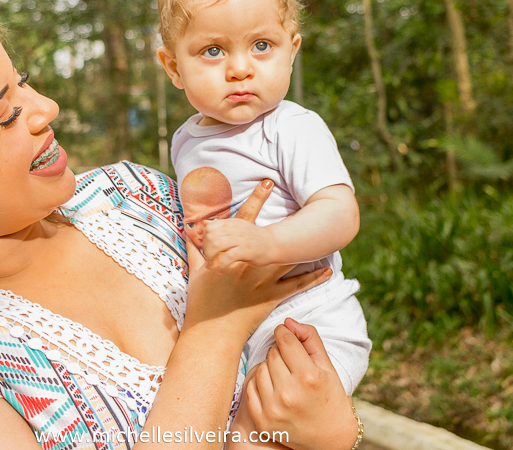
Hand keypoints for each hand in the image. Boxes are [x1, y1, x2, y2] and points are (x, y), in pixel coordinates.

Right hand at [183, 181, 331, 342]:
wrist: (211, 330)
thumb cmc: (201, 300)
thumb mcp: (196, 269)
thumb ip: (194, 246)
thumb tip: (187, 228)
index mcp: (233, 252)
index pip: (246, 218)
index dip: (257, 197)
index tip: (268, 181)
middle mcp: (252, 262)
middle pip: (275, 234)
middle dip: (289, 216)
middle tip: (304, 199)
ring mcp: (264, 279)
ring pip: (291, 257)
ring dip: (307, 246)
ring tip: (325, 233)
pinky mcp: (273, 297)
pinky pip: (297, 285)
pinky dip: (313, 278)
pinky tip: (326, 270)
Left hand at [200, 219, 274, 271]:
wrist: (273, 244)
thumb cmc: (252, 238)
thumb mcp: (236, 228)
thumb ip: (221, 227)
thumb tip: (203, 224)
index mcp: (231, 223)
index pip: (210, 227)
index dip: (205, 240)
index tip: (208, 249)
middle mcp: (235, 229)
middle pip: (210, 236)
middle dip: (206, 250)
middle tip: (209, 259)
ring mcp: (240, 239)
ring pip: (216, 245)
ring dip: (210, 258)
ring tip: (213, 266)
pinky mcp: (246, 251)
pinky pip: (227, 258)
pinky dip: (220, 265)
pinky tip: (221, 271)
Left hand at [244, 319, 357, 449]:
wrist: (330, 438)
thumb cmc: (330, 397)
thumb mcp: (327, 366)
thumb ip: (310, 339)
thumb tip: (287, 322)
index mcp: (308, 377)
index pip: (284, 340)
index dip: (284, 333)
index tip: (286, 334)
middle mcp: (289, 394)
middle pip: (272, 354)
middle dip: (280, 353)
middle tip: (291, 363)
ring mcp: (273, 409)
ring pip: (260, 369)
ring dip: (269, 368)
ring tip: (284, 377)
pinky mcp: (262, 421)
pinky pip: (251, 387)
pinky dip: (260, 384)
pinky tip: (274, 388)